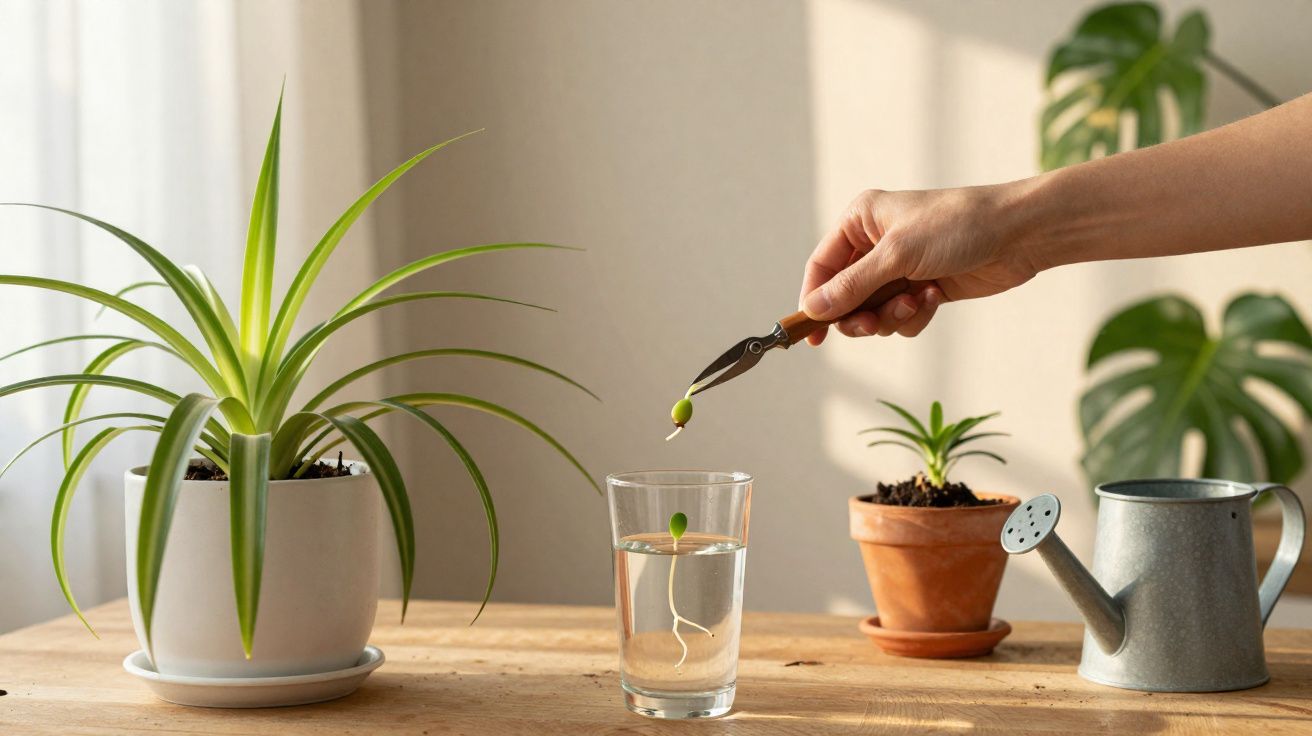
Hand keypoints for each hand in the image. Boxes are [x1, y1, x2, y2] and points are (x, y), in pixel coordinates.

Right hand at [799, 186, 1040, 344]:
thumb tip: (813, 309)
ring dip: (891, 316)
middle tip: (871, 324)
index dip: (813, 300)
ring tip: (915, 302)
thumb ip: (852, 285)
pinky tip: (934, 298)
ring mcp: (901, 268)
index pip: (822, 266)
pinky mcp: (923, 288)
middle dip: (859, 314)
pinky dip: (914, 315)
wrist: (1019, 234)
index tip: (811, 335)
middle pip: (844, 296)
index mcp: (861, 221)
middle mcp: (876, 243)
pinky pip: (901, 317)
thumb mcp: (898, 255)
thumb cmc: (957, 227)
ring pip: (873, 311)